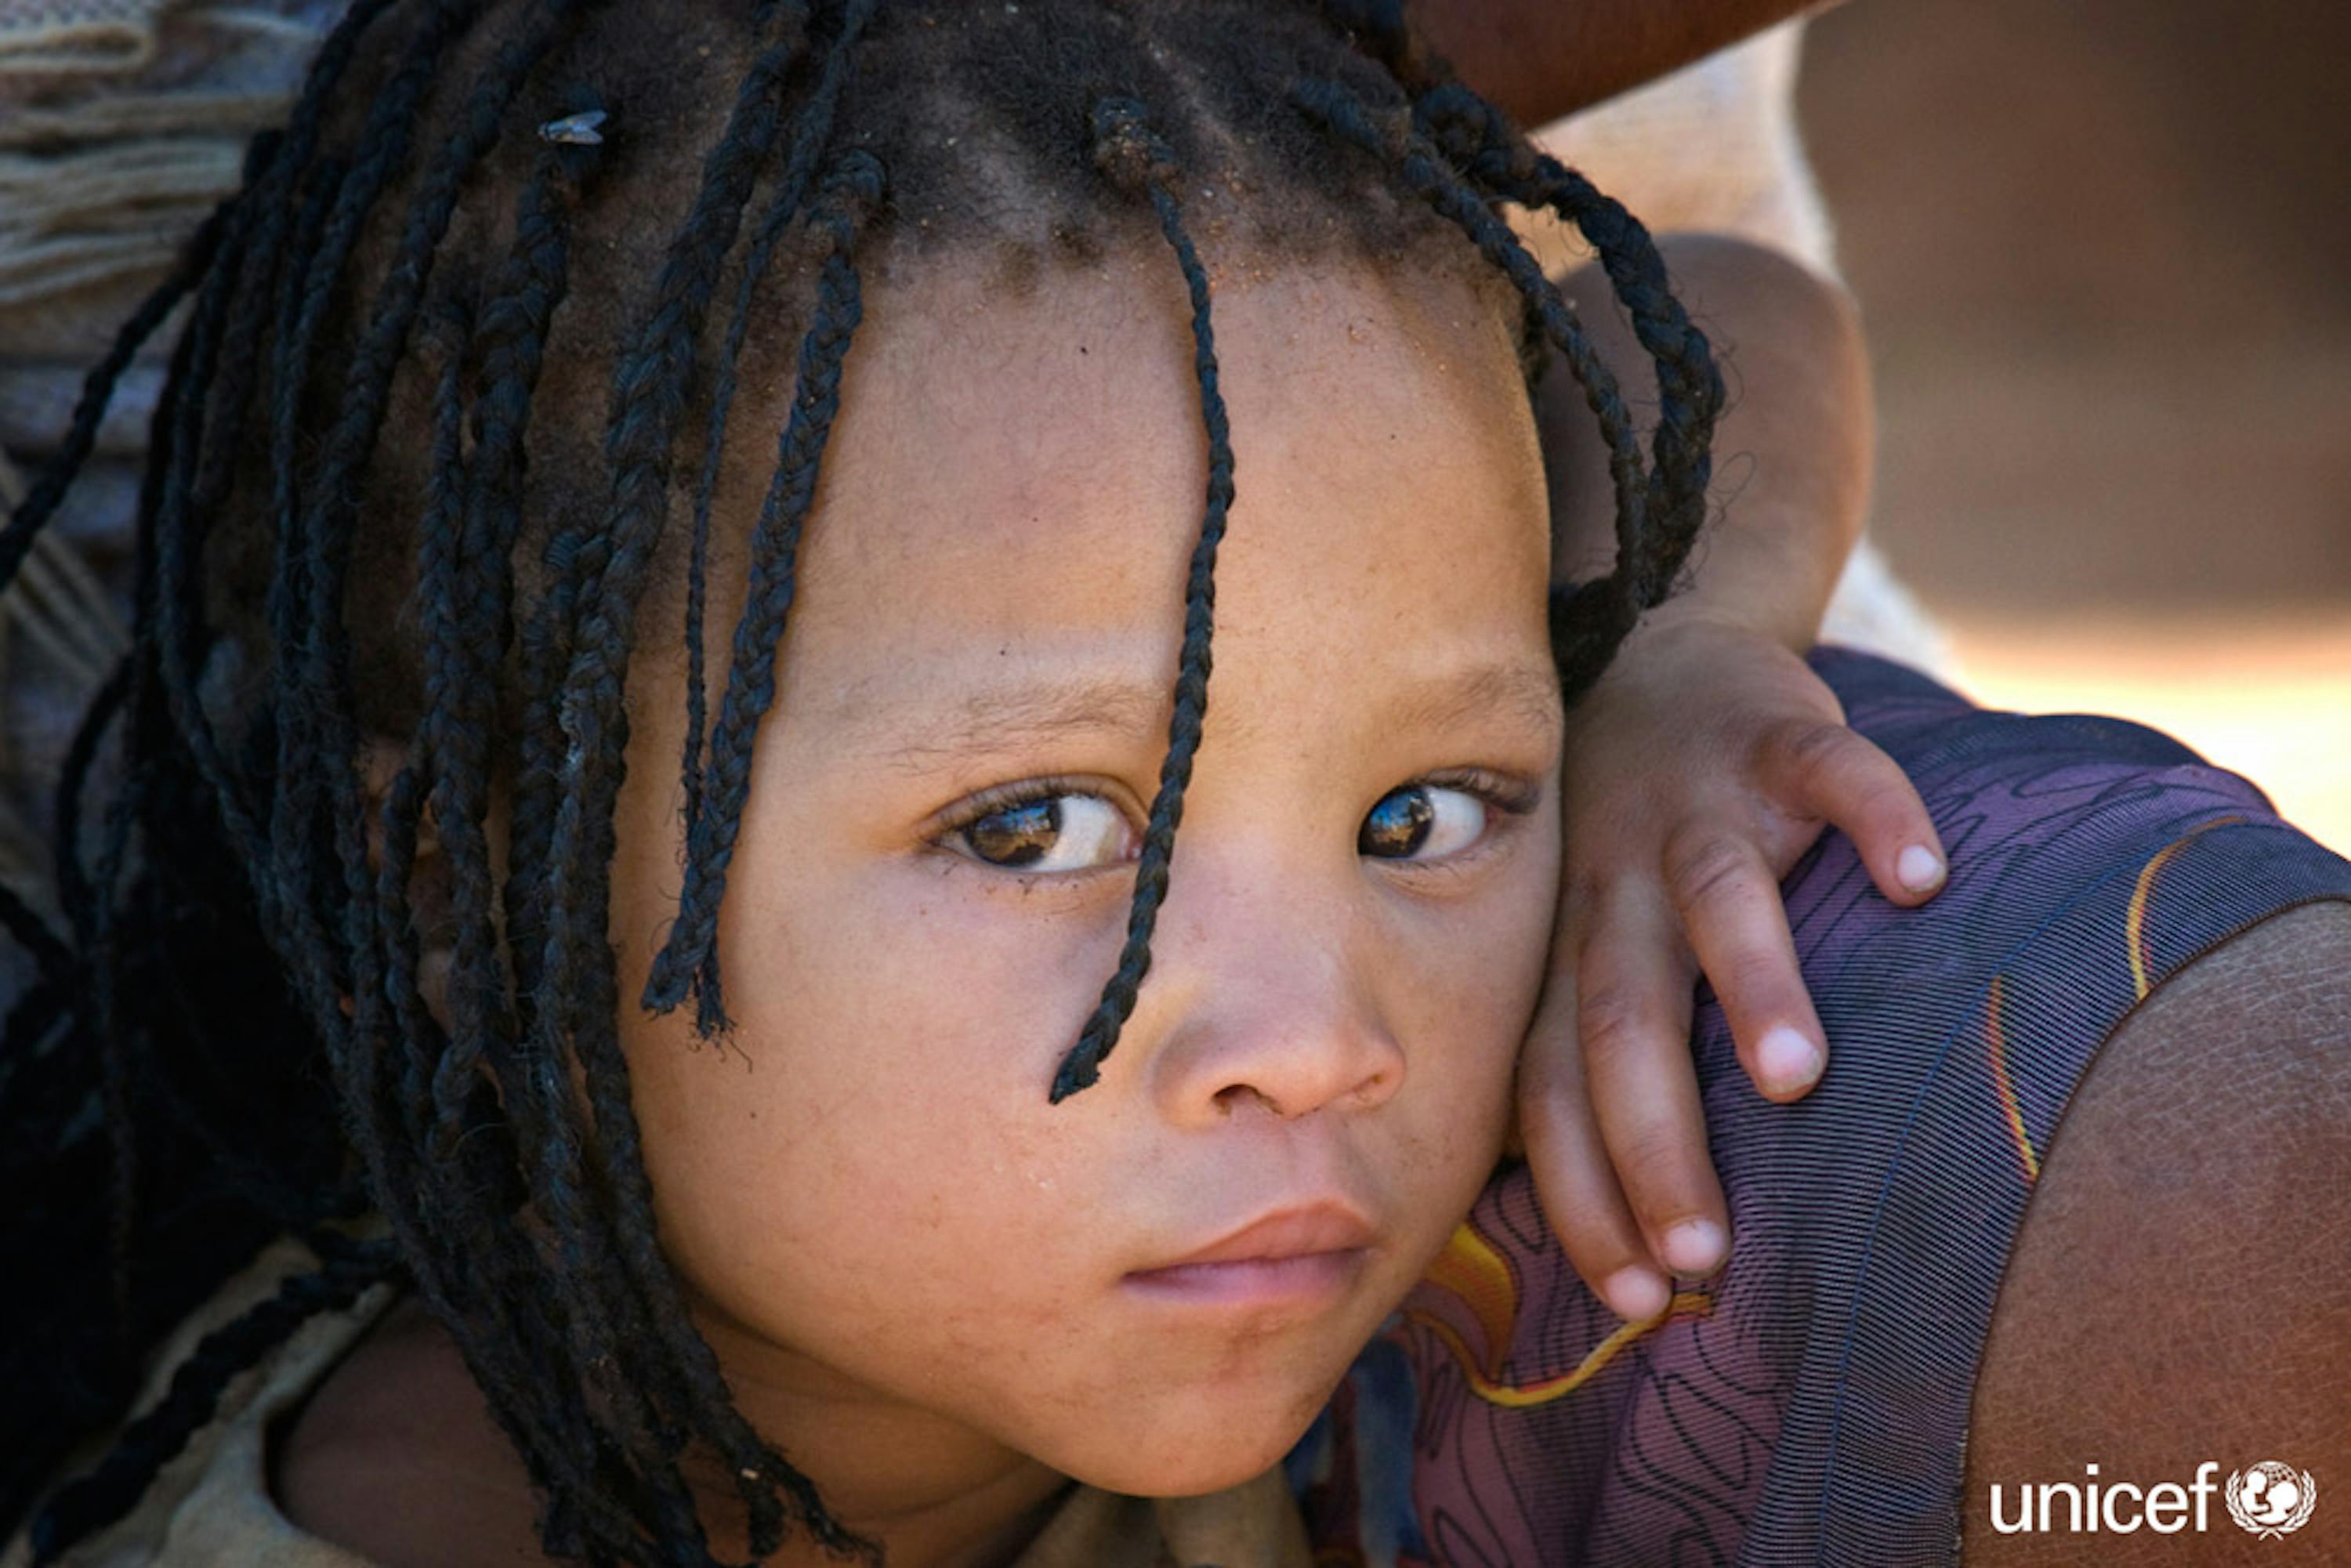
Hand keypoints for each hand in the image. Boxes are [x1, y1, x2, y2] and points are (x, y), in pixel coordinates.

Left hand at [1516, 613, 1949, 1321]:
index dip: (1583, 1192)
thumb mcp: (1583, 940)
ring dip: (1749, 980)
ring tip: (1795, 1074)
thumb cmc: (1623, 844)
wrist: (1652, 649)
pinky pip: (1826, 765)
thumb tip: (1625, 1225)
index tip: (1636, 1299)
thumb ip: (1594, 1051)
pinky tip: (1921, 877)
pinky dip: (1874, 811)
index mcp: (1569, 950)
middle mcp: (1616, 883)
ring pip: (1712, 894)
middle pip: (1618, 1016)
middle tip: (1702, 1247)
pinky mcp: (1776, 731)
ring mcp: (1696, 804)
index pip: (1552, 1088)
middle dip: (1651, 1136)